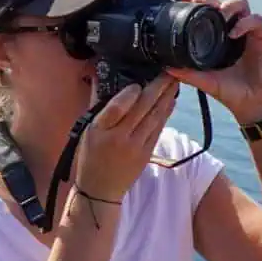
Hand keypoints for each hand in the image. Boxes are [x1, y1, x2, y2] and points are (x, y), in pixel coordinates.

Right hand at [75, 75, 177, 200]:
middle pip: (142, 109)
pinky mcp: (146, 154)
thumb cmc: (91, 156)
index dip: (129, 94)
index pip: (116, 108)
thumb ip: (98, 103)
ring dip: (166, 98)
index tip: (139, 82)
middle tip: (169, 71)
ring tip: (175, 81)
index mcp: (99, 131)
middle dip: (158, 88)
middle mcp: (119, 139)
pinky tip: (171, 101)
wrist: (100, 189)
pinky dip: (165, 113)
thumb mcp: (87, 130)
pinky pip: (158, 129)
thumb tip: (101, 76)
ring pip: (154, 118)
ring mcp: (135, 147)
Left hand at [167, 0, 261, 125]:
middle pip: (224, 1)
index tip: (184, 0)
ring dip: (229, 6)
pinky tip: (233, 34)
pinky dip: (243, 23)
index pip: (209, 10)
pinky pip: (255, 20)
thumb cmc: (229, 91)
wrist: (251, 105)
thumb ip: (187, 74)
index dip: (198, 1)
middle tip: (199, 4)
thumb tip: (166, 67)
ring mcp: (248, 33)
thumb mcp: (205, 81)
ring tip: (219, 15)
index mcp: (219, 36)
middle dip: (211, 0)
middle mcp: (233, 30)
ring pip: (241, 4)